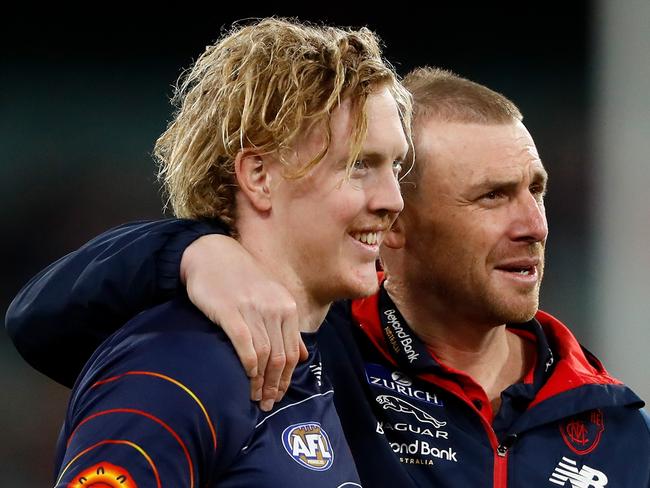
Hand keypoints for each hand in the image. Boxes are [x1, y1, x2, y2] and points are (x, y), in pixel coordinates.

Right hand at [180, 235, 307, 410]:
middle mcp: (274, 308)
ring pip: (265, 355)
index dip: (287, 378)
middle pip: (281, 357)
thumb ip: (287, 327)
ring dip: (261, 382)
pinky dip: (249, 364)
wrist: (212, 254)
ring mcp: (253, 309)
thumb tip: (302, 356)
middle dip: (275, 385)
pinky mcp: (230, 311)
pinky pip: (245, 344)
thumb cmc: (241, 279)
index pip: (292, 352)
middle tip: (267, 404)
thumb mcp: (271, 298)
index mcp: (287, 307)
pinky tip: (246, 377)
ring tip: (255, 397)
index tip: (278, 395)